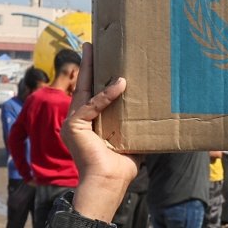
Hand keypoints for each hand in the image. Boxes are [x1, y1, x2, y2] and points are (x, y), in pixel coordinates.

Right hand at [64, 43, 140, 219]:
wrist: (108, 182)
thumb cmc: (120, 167)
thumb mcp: (131, 141)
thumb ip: (136, 127)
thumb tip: (154, 118)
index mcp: (89, 124)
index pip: (91, 95)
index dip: (95, 77)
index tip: (99, 58)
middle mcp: (77, 121)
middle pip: (84, 87)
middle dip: (88, 65)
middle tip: (92, 45)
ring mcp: (73, 123)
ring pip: (84, 90)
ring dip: (90, 69)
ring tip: (95, 50)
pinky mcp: (73, 126)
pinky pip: (92, 105)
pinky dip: (107, 96)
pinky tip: (120, 84)